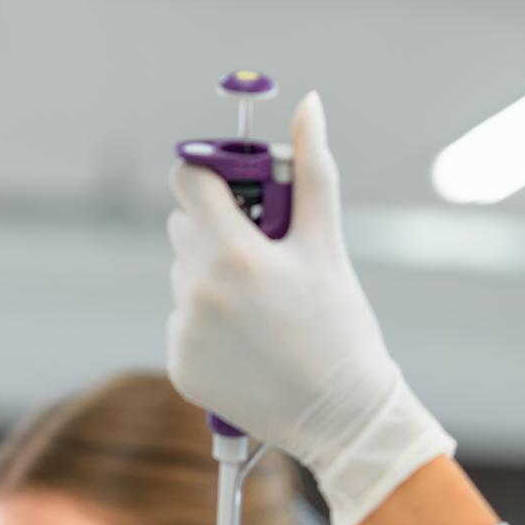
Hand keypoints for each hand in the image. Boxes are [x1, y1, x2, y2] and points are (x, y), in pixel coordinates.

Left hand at [167, 92, 453, 524]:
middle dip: (218, 233)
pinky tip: (249, 348)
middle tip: (265, 262)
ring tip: (263, 314)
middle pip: (184, 229)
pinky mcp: (181, 368)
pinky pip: (183, 327)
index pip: (188, 180)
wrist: (344, 418)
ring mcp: (185, 333)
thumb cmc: (342, 331)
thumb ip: (311, 173)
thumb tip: (309, 106)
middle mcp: (197, 291)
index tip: (238, 195)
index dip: (212, 179)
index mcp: (232, 252)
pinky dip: (209, 331)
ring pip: (183, 279)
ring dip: (213, 282)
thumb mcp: (327, 248)